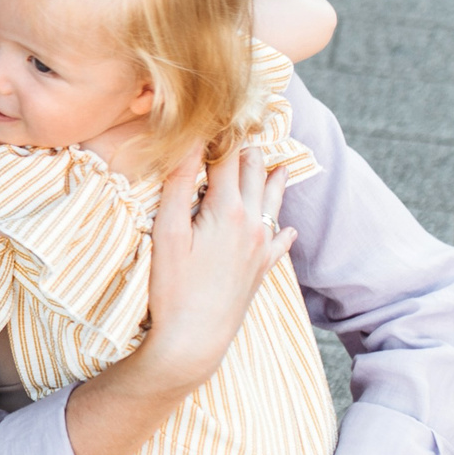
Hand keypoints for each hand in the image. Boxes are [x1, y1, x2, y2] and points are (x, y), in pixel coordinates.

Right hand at [139, 146, 294, 390]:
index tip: (214, 113)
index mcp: (227, 209)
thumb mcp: (166, 233)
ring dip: (273, 178)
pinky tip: (287, 227)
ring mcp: (261, 247)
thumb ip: (178, 185)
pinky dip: (282, 228)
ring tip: (278, 162)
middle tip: (243, 127)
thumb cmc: (172, 289)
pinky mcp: (262, 270)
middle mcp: (252, 223)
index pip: (226, 156)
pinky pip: (280, 242)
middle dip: (247, 148)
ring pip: (274, 201)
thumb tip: (189, 143)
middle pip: (254, 171)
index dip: (219, 132)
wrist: (195, 341)